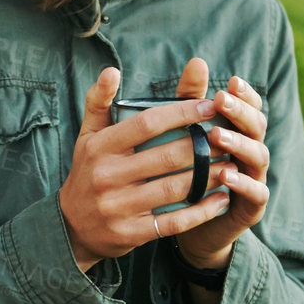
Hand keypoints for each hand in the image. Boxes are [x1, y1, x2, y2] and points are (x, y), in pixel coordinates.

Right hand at [57, 67, 237, 270]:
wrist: (71, 227)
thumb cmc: (87, 171)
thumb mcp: (87, 136)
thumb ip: (98, 101)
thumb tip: (111, 70)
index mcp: (100, 147)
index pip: (147, 123)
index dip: (181, 113)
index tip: (209, 106)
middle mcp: (107, 176)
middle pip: (166, 156)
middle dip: (203, 145)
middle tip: (230, 135)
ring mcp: (119, 206)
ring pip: (175, 189)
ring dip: (209, 176)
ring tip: (232, 164)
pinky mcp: (131, 233)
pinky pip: (174, 221)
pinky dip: (201, 211)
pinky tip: (221, 200)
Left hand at [168, 58, 269, 268]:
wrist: (190, 228)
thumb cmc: (189, 174)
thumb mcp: (185, 135)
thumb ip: (189, 101)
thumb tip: (197, 61)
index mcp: (239, 132)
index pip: (249, 107)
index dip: (245, 94)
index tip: (231, 81)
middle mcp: (250, 152)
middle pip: (257, 126)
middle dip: (240, 112)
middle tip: (220, 100)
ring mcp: (254, 179)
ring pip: (258, 156)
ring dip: (239, 143)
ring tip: (217, 135)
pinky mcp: (251, 207)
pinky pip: (255, 193)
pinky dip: (243, 183)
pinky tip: (226, 175)